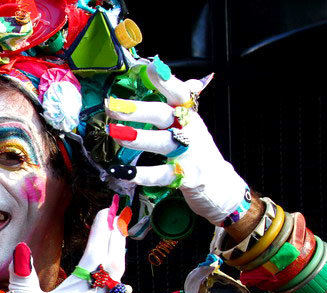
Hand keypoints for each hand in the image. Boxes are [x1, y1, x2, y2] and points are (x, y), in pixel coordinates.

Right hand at [4, 204, 126, 292]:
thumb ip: (22, 276)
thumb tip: (22, 249)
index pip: (95, 256)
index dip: (100, 232)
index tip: (102, 212)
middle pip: (113, 266)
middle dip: (115, 239)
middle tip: (116, 216)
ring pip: (115, 281)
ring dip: (116, 257)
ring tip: (117, 237)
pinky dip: (112, 276)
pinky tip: (108, 274)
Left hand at [105, 62, 248, 226]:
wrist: (220, 184)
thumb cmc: (197, 148)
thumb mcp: (191, 122)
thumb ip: (178, 99)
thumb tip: (165, 70)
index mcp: (188, 114)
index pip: (178, 92)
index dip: (166, 80)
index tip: (150, 68)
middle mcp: (190, 130)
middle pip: (164, 115)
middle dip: (138, 110)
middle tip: (112, 106)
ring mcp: (189, 154)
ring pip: (163, 143)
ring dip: (138, 138)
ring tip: (114, 133)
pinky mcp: (185, 178)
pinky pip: (161, 175)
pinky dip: (141, 174)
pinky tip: (122, 172)